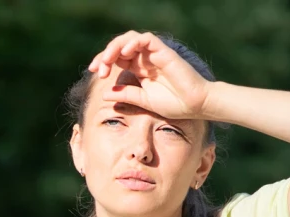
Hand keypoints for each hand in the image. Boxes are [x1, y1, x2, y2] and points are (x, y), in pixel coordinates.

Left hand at [88, 31, 211, 119]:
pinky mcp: (164, 51)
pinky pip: (146, 39)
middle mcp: (145, 59)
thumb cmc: (174, 104)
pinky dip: (133, 43)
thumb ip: (126, 95)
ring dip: (116, 47)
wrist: (195, 105)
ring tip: (108, 60)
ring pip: (130, 38)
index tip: (94, 72)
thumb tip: (104, 94)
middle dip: (105, 55)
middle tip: (97, 68)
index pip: (116, 58)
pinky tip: (126, 53)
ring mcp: (154, 54)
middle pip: (120, 46)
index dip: (103, 61)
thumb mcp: (143, 101)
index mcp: (139, 70)